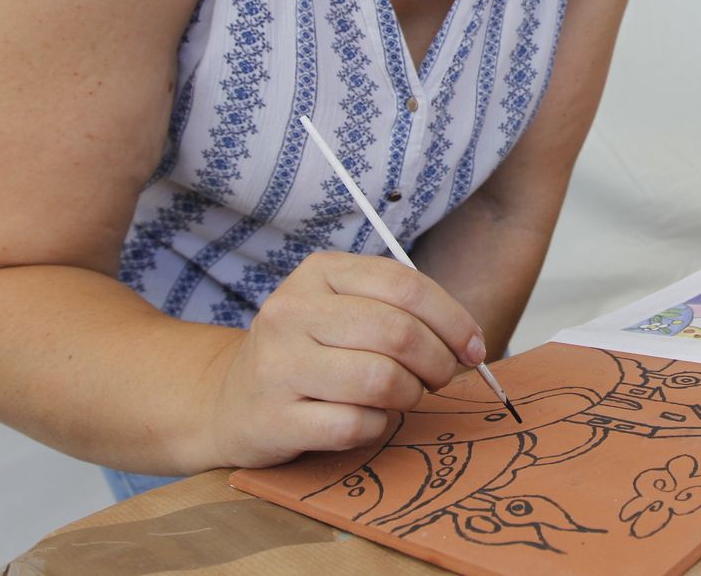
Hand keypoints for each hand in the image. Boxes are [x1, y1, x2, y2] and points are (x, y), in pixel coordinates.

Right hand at [202, 251, 484, 468]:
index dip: (453, 319)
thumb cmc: (308, 353)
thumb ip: (401, 313)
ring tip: (404, 398)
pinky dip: (377, 427)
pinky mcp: (273, 418)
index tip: (472, 347)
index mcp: (319, 273)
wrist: (228, 401)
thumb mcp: (344, 310)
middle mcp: (293, 311)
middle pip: (398, 333)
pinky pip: (354, 425)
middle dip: (437, 362)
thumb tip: (470, 345)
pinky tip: (368, 421)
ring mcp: (278, 364)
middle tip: (440, 378)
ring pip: (381, 380)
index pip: (406, 286)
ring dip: (409, 396)